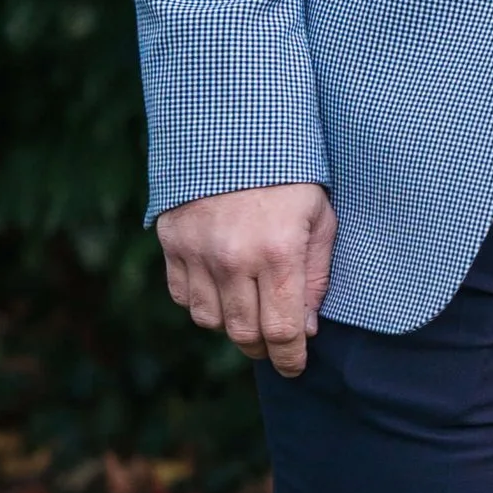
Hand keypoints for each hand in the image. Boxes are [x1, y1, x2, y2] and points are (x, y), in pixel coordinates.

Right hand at [156, 183, 336, 377]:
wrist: (234, 125)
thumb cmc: (290, 172)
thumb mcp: (321, 217)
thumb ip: (316, 276)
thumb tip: (304, 328)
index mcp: (278, 252)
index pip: (281, 331)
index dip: (289, 359)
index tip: (294, 367)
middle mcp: (233, 258)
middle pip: (243, 333)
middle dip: (263, 348)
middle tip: (275, 344)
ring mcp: (197, 251)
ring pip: (209, 320)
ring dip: (232, 325)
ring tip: (250, 310)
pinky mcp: (171, 241)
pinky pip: (182, 295)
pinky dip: (202, 301)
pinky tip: (222, 288)